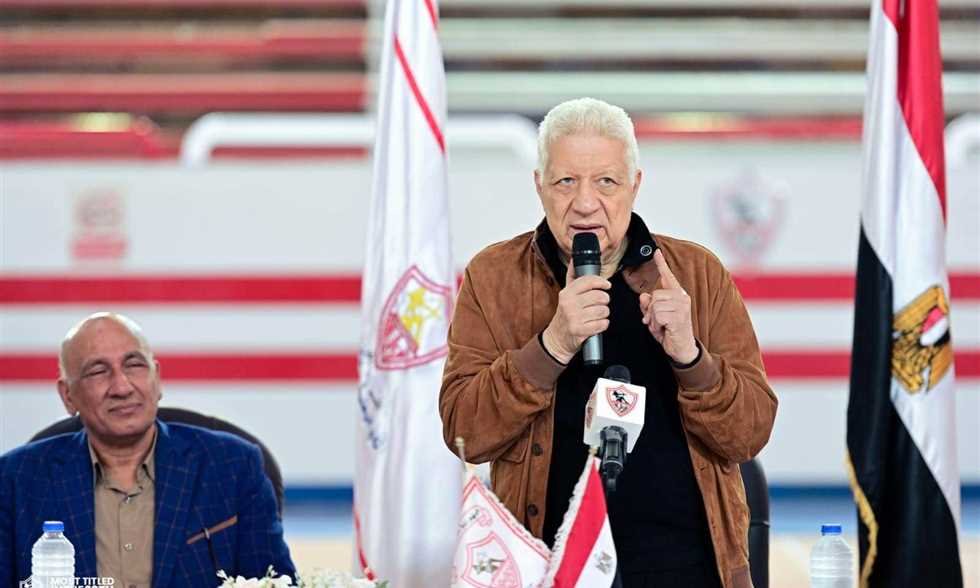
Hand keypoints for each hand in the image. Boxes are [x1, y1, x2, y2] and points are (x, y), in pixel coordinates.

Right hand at [542, 261, 610, 363]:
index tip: (607, 285)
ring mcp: (574, 318)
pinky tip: (596, 324)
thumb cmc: (565, 314)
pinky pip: (602, 324)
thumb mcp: (566, 294)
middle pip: (599, 296)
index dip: (601, 282)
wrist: (557, 338)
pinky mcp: (580, 331)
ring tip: (597, 315)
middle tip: (600, 304)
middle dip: (604, 301)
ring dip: (604, 314)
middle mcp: (569, 304)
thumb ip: (572, 277)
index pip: (588, 281)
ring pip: (603, 310)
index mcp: (566, 293)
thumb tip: (574, 260)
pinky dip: (603, 324)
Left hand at [640, 249, 697, 363]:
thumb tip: (644, 296)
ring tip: (661, 326)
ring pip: (655, 305)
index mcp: (677, 295)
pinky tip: (664, 330)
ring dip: (653, 319)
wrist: (682, 348)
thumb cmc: (670, 331)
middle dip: (650, 311)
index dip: (661, 264)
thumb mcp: (655, 317)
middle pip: (654, 295)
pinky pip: (657, 316)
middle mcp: (682, 298)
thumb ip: (649, 305)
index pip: (668, 277)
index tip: (656, 252)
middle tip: (656, 322)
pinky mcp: (679, 316)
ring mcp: (682, 307)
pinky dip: (656, 325)